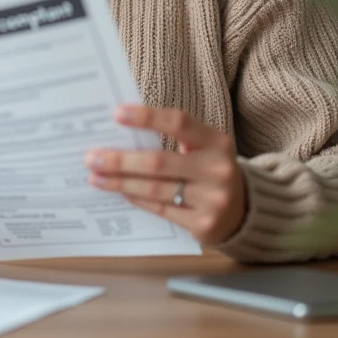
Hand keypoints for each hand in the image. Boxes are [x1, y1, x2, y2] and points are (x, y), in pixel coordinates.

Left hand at [84, 105, 246, 244]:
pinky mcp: (203, 224)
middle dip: (120, 160)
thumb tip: (122, 132)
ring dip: (120, 183)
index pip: (179, 123)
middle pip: (158, 162)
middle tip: (92, 157)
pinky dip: (136, 199)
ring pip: (155, 189)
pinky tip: (120, 192)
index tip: (117, 113)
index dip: (147, 117)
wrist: (245, 211)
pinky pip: (160, 210)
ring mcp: (212, 199)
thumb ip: (173, 138)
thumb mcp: (203, 148)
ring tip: (96, 177)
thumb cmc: (210, 170)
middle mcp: (217, 169)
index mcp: (217, 142)